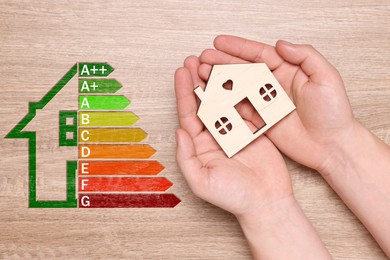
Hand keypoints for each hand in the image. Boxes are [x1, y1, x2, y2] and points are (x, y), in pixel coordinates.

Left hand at [174, 55, 292, 216]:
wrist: (267, 203)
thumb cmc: (233, 197)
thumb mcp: (201, 181)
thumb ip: (186, 156)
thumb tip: (179, 130)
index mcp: (200, 146)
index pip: (188, 114)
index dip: (184, 92)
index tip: (181, 72)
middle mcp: (215, 136)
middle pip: (204, 103)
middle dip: (198, 81)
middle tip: (194, 59)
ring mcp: (235, 131)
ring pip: (224, 101)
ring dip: (217, 81)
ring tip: (212, 61)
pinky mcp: (254, 130)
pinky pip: (245, 107)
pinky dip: (241, 91)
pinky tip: (235, 75)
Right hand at [199, 35, 356, 172]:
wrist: (333, 145)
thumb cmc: (334, 113)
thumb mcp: (327, 78)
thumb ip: (305, 56)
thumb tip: (281, 44)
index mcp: (288, 70)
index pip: (259, 54)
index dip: (238, 47)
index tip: (220, 43)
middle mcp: (274, 85)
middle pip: (243, 69)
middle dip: (222, 62)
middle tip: (203, 58)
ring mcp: (266, 103)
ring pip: (238, 88)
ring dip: (220, 81)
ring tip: (202, 75)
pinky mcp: (261, 121)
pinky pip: (240, 109)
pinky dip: (225, 103)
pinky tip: (212, 97)